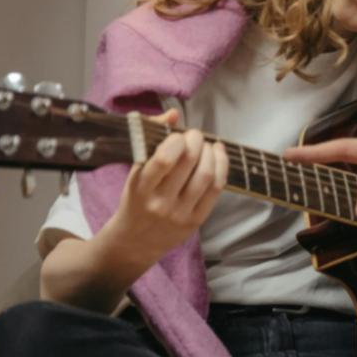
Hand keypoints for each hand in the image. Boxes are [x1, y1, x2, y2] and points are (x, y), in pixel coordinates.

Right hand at [101, 110, 227, 261]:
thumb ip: (150, 141)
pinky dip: (222, 166)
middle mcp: (160, 202)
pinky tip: (218, 154)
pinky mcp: (196, 220)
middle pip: (189, 163)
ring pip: (206, 175)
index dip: (177, 141)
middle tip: (194, 135)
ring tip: (206, 145)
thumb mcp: (134, 173)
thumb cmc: (135, 200)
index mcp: (140, 188)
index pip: (164, 159)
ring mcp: (180, 213)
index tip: (178, 135)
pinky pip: (216, 189)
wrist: (134, 242)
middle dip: (196, 141)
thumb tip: (173, 114)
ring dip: (211, 152)